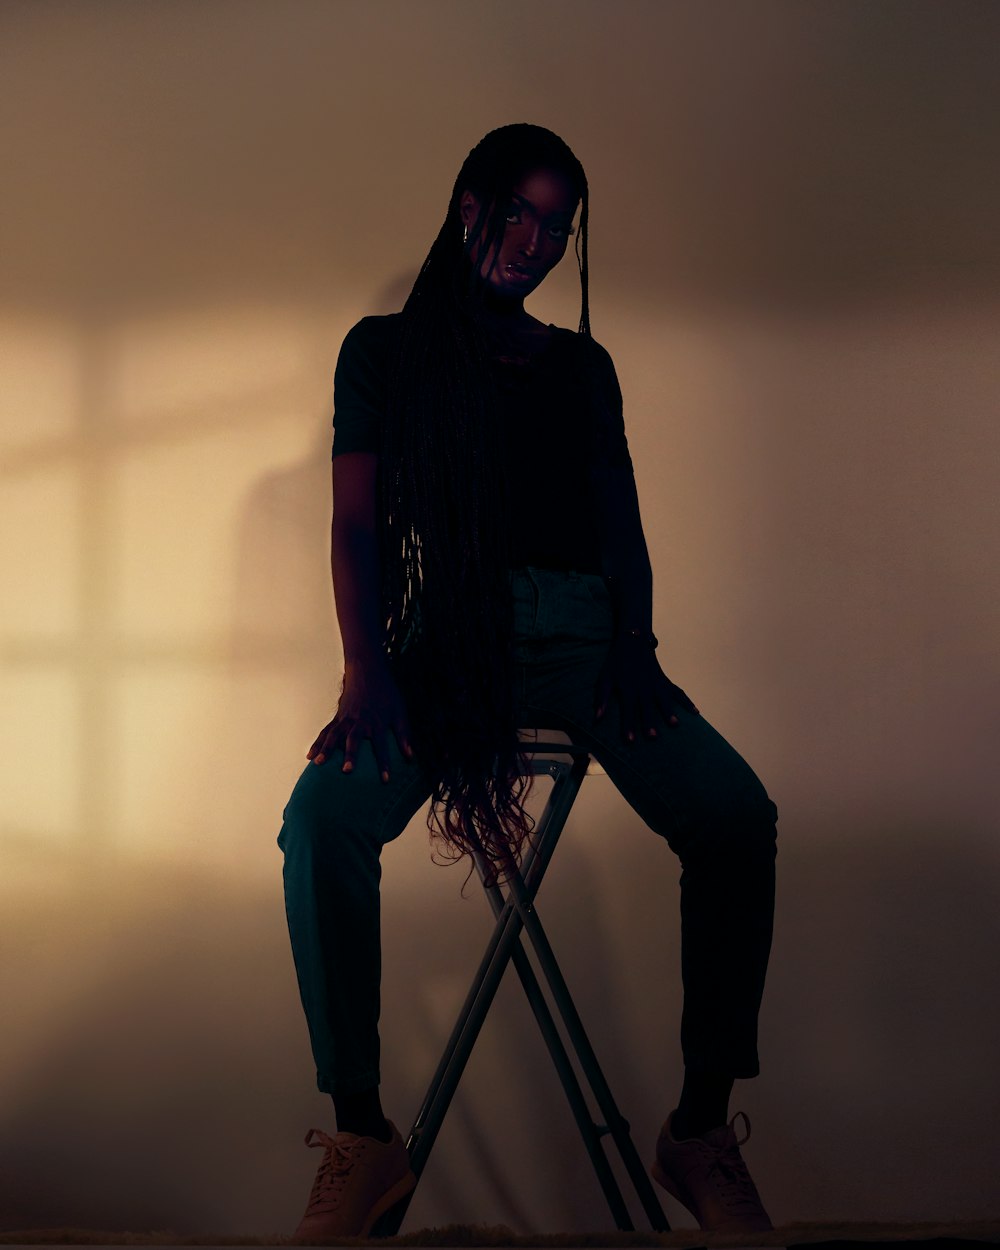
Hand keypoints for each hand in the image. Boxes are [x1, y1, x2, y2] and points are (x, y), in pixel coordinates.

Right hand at [307, 661, 414, 781]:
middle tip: (346, 770)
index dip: (384, 763)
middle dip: (350, 755)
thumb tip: (410, 756)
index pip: (382, 747)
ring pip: (334, 735)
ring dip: (326, 749)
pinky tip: (310, 756)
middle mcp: (360, 721)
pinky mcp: (338, 717)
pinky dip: (317, 743)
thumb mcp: (400, 711)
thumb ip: (404, 734)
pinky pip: (326, 731)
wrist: (368, 671)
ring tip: (318, 763)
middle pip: (354, 740)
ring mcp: (346, 719)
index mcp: (377, 722)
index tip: (385, 780)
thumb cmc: (387, 693)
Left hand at [593, 637, 699, 742]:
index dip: (628, 725)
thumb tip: (597, 718)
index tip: (630, 740)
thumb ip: (602, 698)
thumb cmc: (616, 663)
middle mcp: (643, 687)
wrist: (633, 641)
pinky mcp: (664, 680)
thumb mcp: (605, 678)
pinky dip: (686, 701)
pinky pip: (677, 691)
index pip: (628, 710)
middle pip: (647, 706)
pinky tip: (695, 712)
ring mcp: (656, 683)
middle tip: (653, 737)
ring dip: (669, 711)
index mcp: (628, 688)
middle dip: (649, 721)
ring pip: (663, 698)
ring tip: (675, 724)